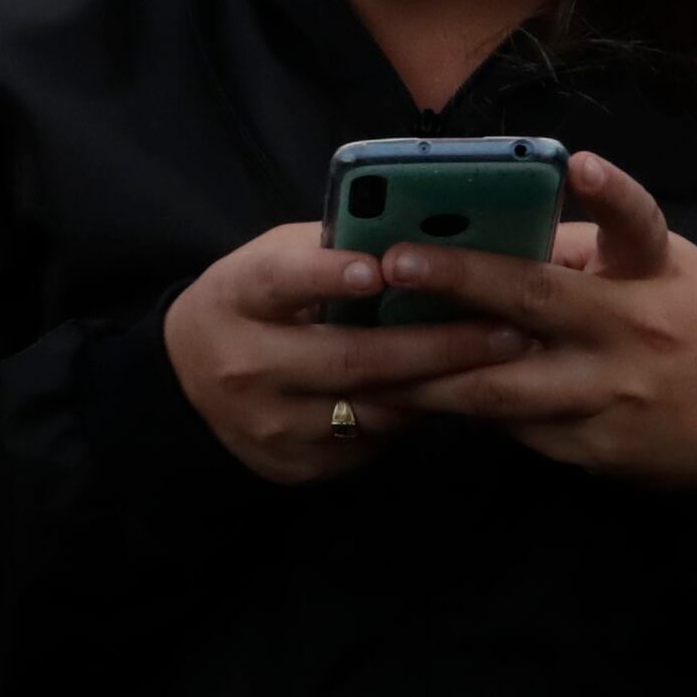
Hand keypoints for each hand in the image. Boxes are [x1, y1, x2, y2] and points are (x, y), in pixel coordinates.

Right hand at [160, 221, 545, 484]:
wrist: (188, 378)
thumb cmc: (253, 302)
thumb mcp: (271, 260)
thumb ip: (332, 248)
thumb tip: (426, 230)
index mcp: (234, 299)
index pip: (279, 283)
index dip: (328, 275)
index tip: (382, 269)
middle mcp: (244, 366)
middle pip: (349, 359)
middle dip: (436, 344)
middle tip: (507, 329)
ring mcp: (268, 424)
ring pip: (372, 408)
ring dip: (441, 384)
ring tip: (502, 361)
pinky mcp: (292, 465)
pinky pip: (371, 441)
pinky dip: (413, 414)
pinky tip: (450, 392)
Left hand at [381, 153, 696, 490]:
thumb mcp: (666, 271)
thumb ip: (591, 251)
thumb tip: (496, 231)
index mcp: (655, 272)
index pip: (637, 223)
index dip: (610, 191)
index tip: (577, 164)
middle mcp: (633, 329)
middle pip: (538, 301)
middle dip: (460, 281)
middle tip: (395, 263)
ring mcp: (611, 394)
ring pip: (504, 386)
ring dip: (430, 372)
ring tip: (366, 354)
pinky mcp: (593, 449)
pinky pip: (513, 428)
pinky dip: (462, 411)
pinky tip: (411, 399)